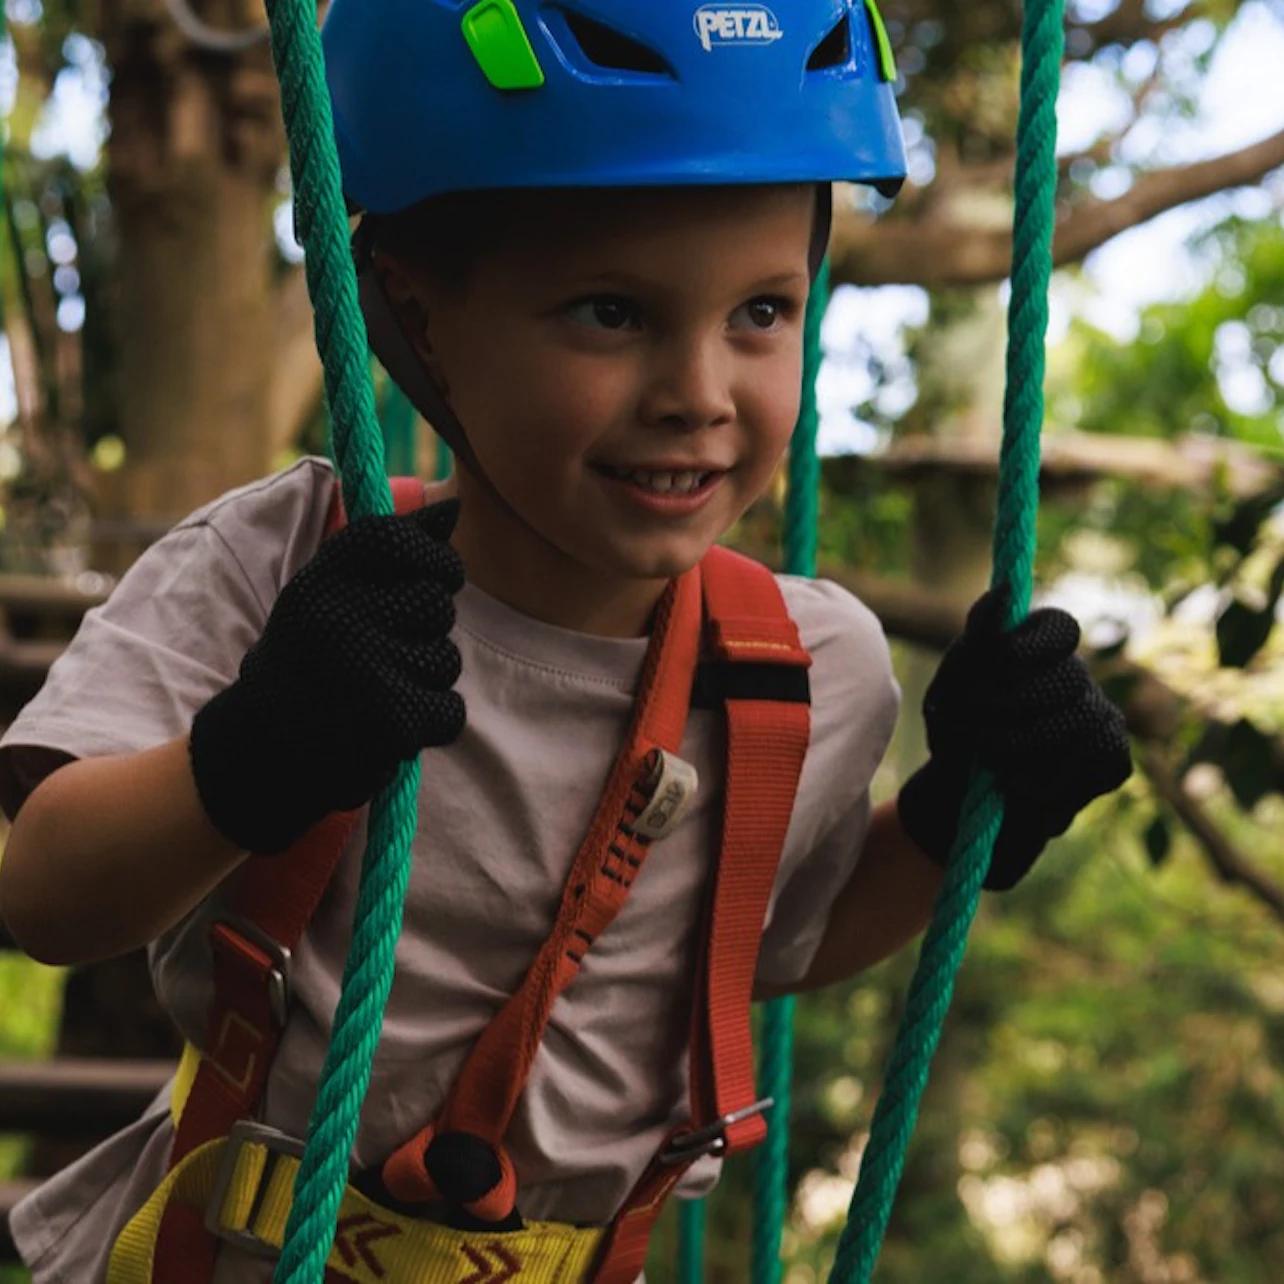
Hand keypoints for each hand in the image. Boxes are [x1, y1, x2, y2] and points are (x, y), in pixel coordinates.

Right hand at [189, 499, 465, 852]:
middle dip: (426, 630)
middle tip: (382, 653)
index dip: (436, 562)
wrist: (261, 752)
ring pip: (445, 659)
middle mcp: (339, 616)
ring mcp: (364, 670)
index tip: (435, 580)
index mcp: (322, 578)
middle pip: (436, 604)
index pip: (404, 540)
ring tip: (376, 690)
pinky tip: (390, 726)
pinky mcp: (389, 721)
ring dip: (425, 679)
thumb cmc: (308, 662)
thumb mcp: (330, 595)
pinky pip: (450, 710)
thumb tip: (454, 506)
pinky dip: (431, 722)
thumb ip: (390, 551)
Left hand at [896, 584, 1131, 889]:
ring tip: (988, 765)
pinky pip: (1095, 759)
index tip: (994, 665)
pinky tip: (1019, 787)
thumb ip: (977, 639)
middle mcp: (1078, 676)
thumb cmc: (956, 733)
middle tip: (972, 734)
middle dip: (1011, 707)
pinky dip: (1048, 779)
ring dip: (1022, 747)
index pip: (1058, 626)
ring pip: (1079, 721)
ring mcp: (1103, 716)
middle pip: (1067, 677)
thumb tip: (1005, 591)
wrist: (960, 802)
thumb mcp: (951, 686)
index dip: (1028, 646)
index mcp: (1039, 649)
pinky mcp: (1114, 759)